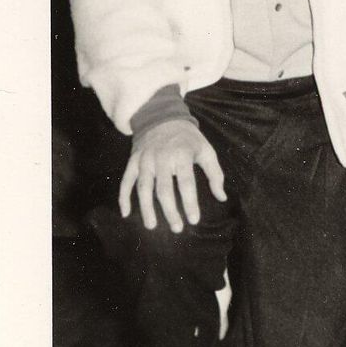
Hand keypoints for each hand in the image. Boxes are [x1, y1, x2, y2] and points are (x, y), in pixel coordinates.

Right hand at [120, 117, 225, 231]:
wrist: (162, 117)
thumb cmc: (188, 139)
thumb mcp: (206, 150)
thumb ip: (215, 174)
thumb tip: (222, 197)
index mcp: (182, 155)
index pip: (186, 183)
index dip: (190, 203)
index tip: (194, 220)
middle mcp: (162, 159)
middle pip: (164, 189)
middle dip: (170, 211)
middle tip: (177, 229)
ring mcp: (145, 160)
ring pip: (143, 188)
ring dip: (146, 209)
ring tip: (152, 226)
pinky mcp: (133, 162)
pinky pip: (125, 182)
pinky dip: (124, 198)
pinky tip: (126, 213)